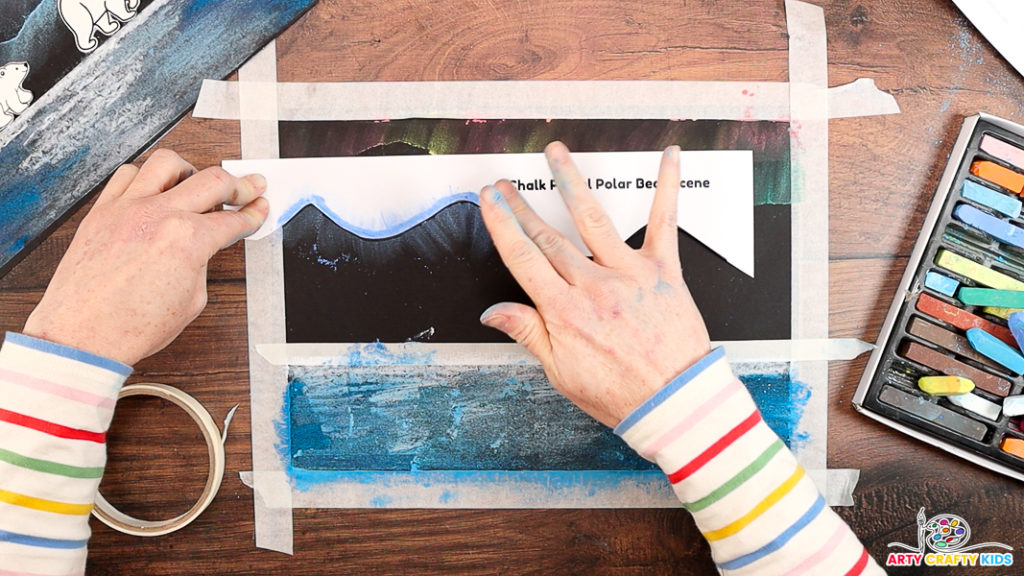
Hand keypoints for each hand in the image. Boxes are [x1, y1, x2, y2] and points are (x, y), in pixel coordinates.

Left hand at [23, 149, 268, 365]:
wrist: (83, 336)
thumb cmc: (132, 326)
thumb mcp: (192, 299)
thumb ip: (202, 262)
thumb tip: (205, 244)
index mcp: (188, 240)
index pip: (234, 220)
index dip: (254, 215)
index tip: (259, 209)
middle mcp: (158, 216)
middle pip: (214, 181)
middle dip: (240, 185)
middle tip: (248, 188)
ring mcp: (127, 208)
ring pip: (168, 163)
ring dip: (191, 170)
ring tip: (197, 184)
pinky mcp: (102, 211)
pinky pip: (128, 174)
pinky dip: (147, 176)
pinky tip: (155, 189)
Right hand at [479, 142, 710, 426]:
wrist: (676, 403)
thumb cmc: (622, 394)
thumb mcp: (562, 373)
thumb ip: (529, 334)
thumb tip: (494, 312)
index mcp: (565, 312)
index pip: (523, 258)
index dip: (502, 225)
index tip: (490, 201)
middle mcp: (594, 286)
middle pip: (549, 237)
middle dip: (522, 206)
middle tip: (505, 183)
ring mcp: (629, 274)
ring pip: (592, 219)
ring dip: (571, 182)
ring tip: (556, 154)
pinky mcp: (664, 270)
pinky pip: (665, 221)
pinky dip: (668, 186)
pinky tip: (668, 158)